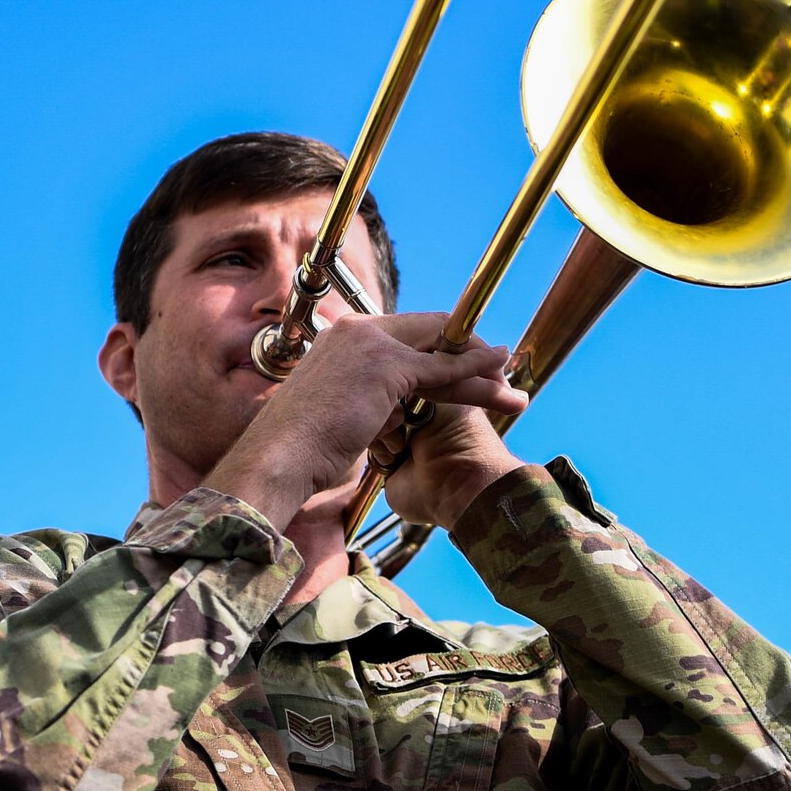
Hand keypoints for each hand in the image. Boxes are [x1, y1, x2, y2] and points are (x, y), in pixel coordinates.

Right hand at [207, 312, 527, 532]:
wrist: (279, 458)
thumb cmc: (300, 452)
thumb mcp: (335, 416)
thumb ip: (364, 404)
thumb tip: (386, 420)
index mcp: (342, 340)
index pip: (405, 335)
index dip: (440, 350)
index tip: (463, 371)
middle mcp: (357, 332)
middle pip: (429, 334)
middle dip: (469, 353)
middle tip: (501, 372)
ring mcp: (371, 344)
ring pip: (441, 351)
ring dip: (481, 369)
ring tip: (511, 384)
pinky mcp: (386, 366)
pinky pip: (441, 368)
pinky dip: (474, 371)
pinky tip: (499, 377)